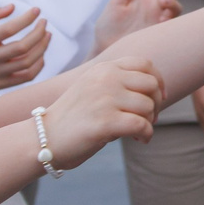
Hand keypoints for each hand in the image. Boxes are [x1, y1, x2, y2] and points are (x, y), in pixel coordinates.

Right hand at [0, 3, 49, 100]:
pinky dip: (38, 65)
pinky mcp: (1, 85)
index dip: (26, 19)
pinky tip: (40, 54)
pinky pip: (27, 77)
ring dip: (42, 47)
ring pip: (28, 62)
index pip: (9, 29)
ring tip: (47, 35)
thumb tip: (12, 7)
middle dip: (39, 32)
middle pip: (22, 47)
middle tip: (44, 22)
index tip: (36, 10)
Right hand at [41, 55, 162, 166]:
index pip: (145, 64)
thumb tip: (156, 93)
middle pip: (151, 85)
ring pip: (148, 107)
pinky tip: (141, 140)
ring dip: (150, 122)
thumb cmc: (72, 117)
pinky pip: (142, 125)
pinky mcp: (105, 122)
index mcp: (103, 68)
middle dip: (156, 103)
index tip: (159, 97)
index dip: (158, 81)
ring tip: (139, 132)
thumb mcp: (93, 88)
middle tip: (149, 119)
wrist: (43, 138)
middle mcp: (105, 78)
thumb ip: (118, 84)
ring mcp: (105, 99)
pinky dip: (147, 134)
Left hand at [94, 0, 182, 52]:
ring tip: (161, 3)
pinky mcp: (160, 32)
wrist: (104, 48)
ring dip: (172, 2)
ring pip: (177, 6)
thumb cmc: (109, 25)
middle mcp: (156, 6)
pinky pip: (173, 23)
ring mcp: (159, 19)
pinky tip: (162, 18)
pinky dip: (171, 17)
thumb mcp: (117, 2)